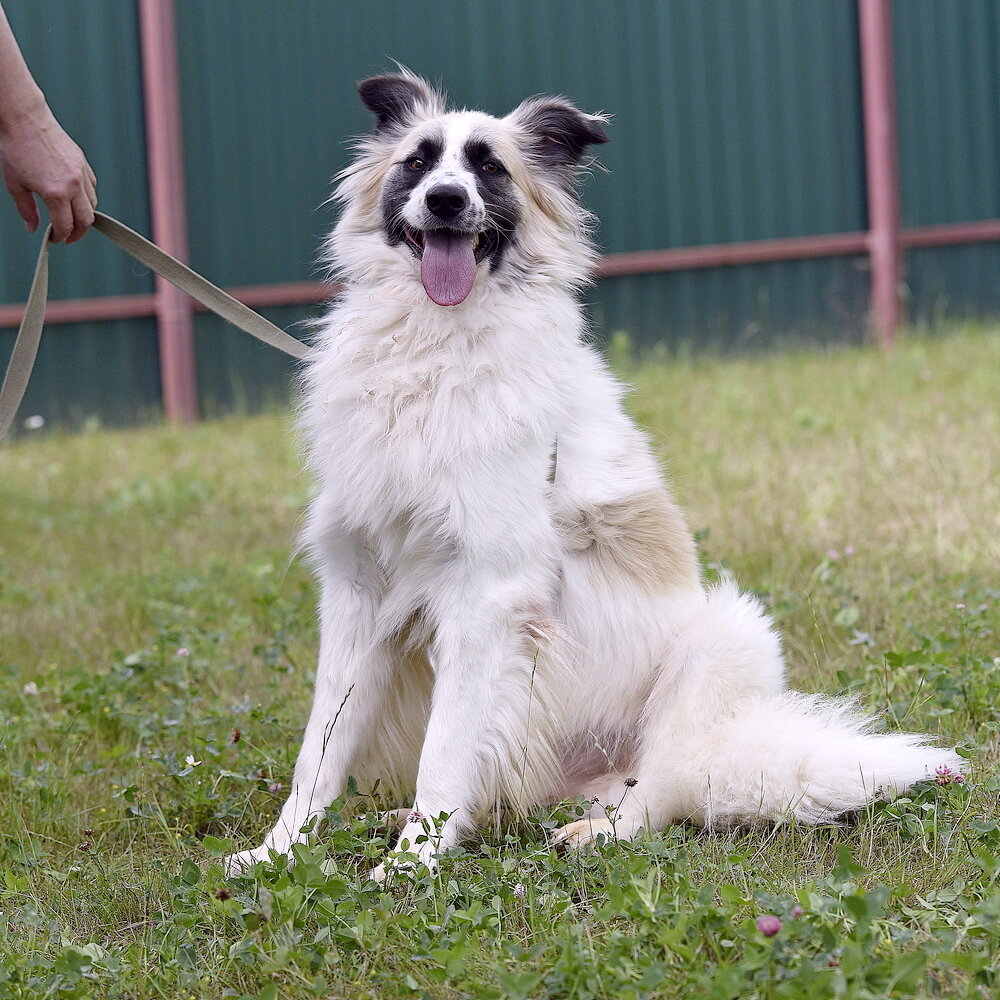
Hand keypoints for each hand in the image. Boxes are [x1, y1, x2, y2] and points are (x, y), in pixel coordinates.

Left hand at [0, 104, 96, 243]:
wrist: (24, 118)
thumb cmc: (15, 148)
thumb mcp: (15, 184)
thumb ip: (26, 209)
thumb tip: (33, 228)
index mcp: (55, 193)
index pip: (65, 225)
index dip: (60, 237)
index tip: (54, 239)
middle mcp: (73, 186)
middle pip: (86, 221)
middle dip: (78, 232)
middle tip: (68, 236)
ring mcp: (81, 174)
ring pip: (92, 205)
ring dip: (83, 215)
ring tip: (71, 217)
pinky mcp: (83, 164)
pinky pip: (92, 188)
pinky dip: (86, 198)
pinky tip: (74, 198)